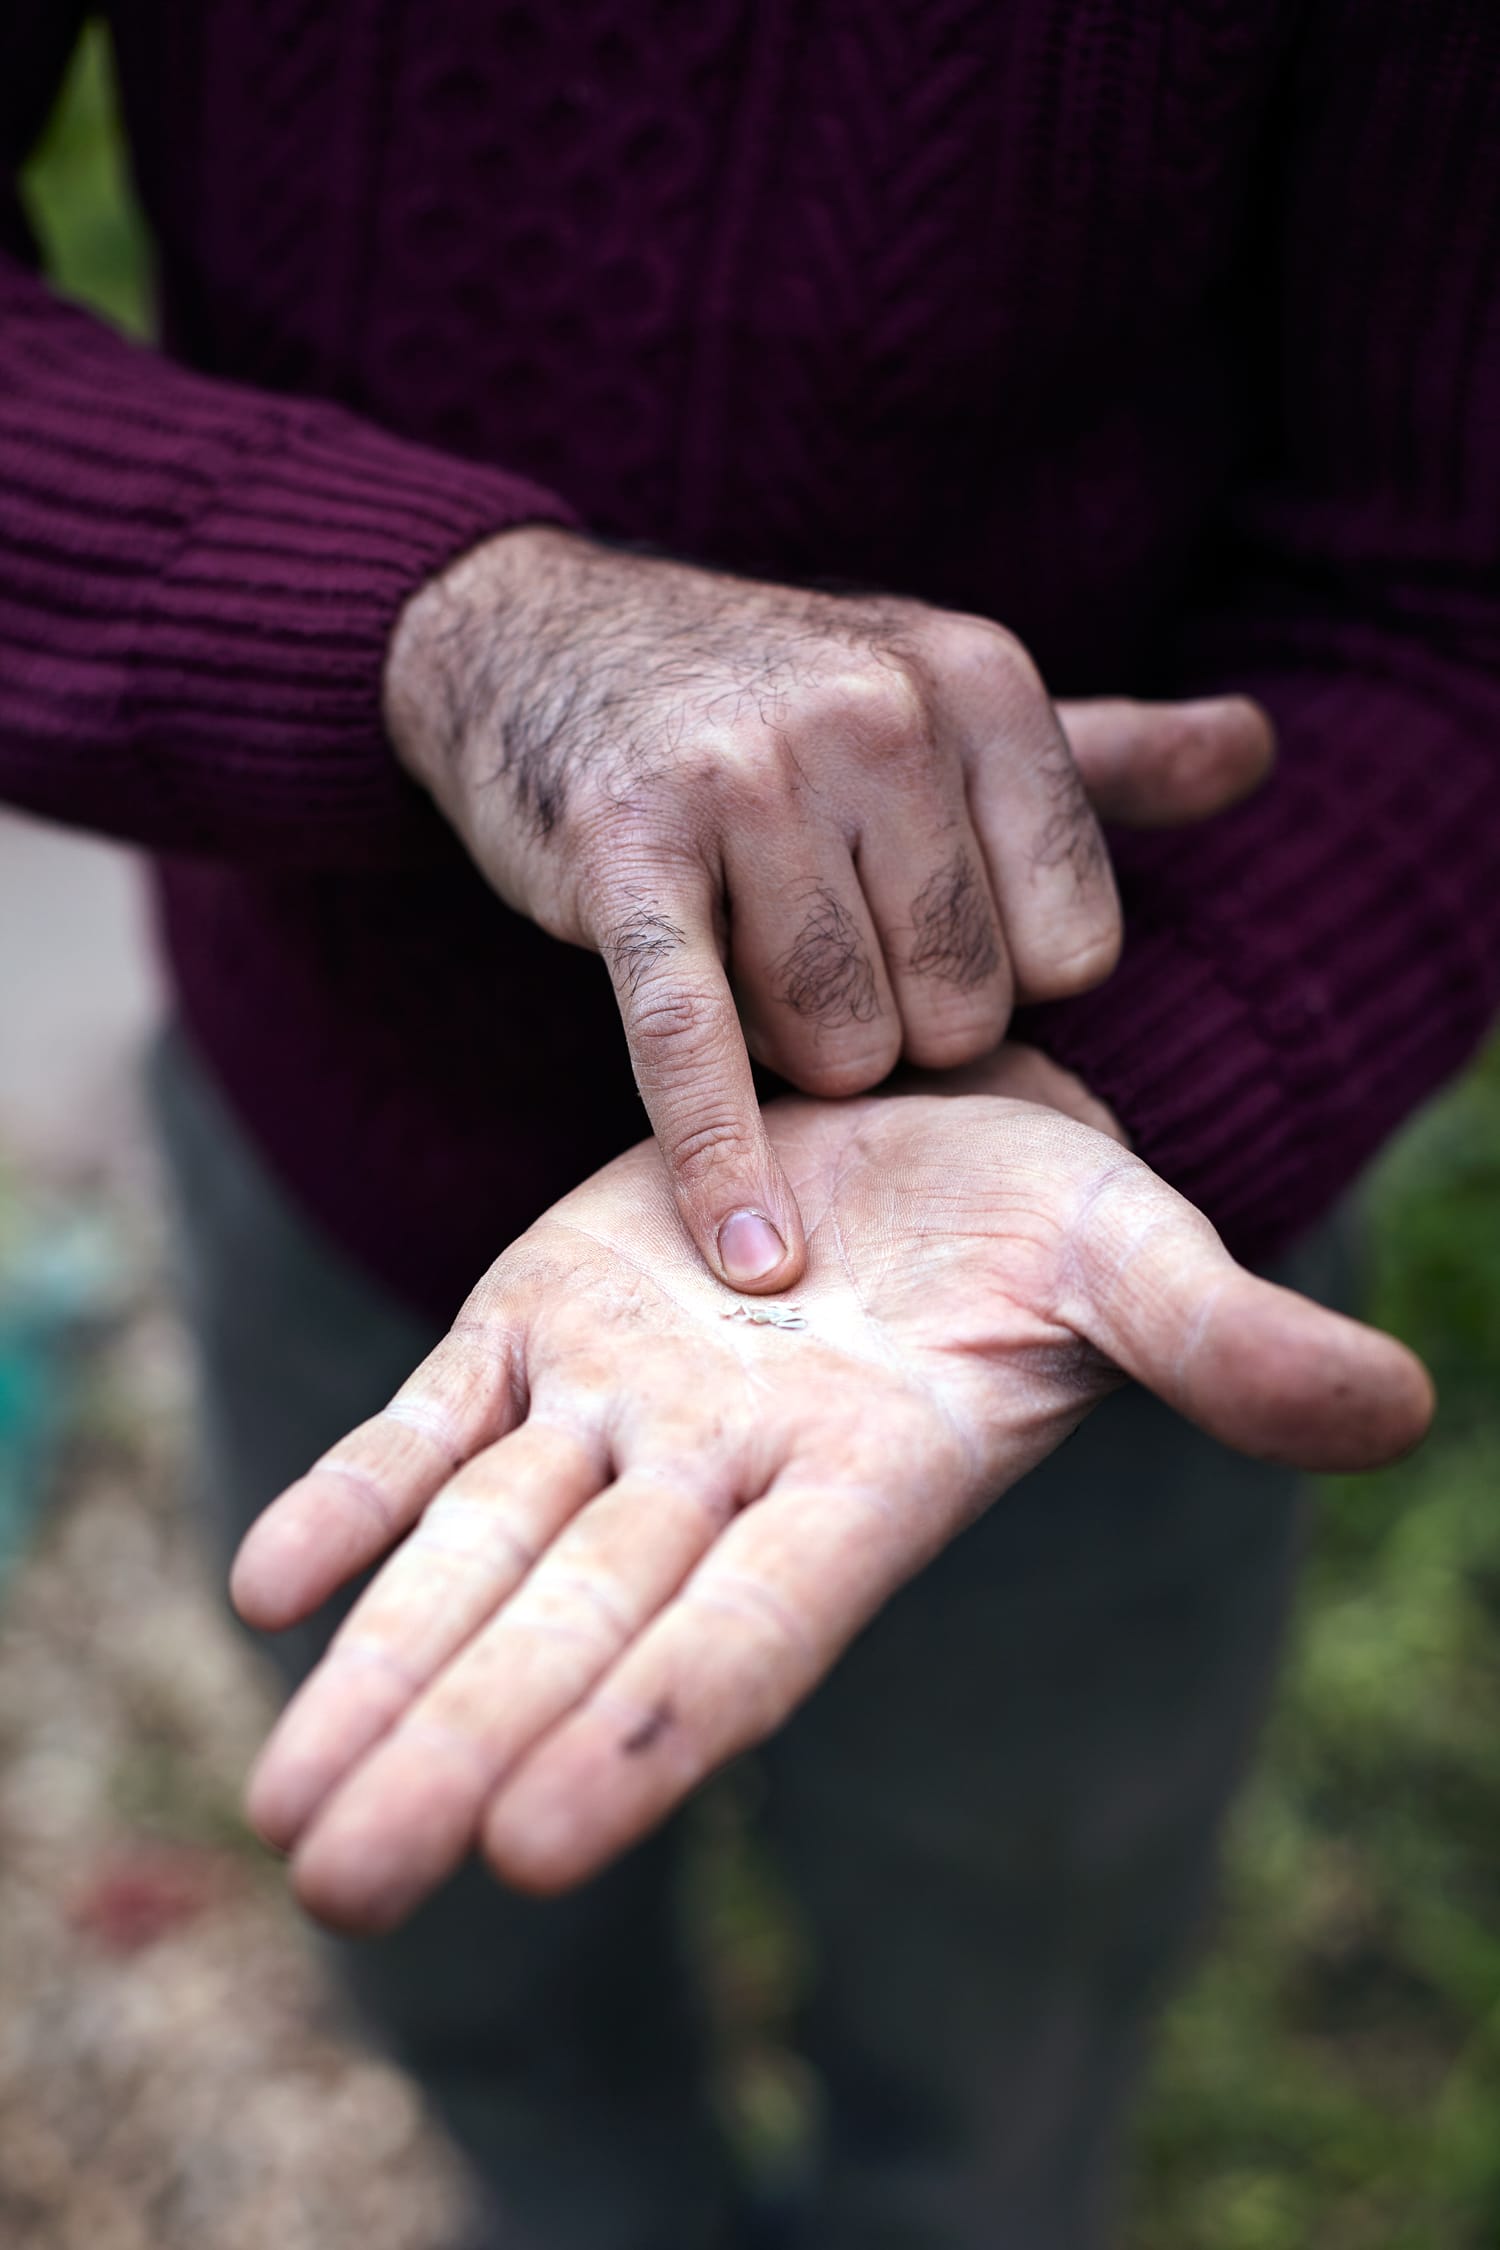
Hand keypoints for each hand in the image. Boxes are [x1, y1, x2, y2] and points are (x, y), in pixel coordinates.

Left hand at [233, 1049, 1429, 1931]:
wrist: (914, 1122)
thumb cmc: (1042, 1213)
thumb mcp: (1128, 1249)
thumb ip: (1218, 1336)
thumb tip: (1393, 1408)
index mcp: (865, 1480)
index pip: (756, 1630)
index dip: (655, 1728)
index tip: (538, 1846)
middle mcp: (721, 1470)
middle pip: (577, 1630)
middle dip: (461, 1751)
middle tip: (346, 1890)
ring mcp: (616, 1398)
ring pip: (478, 1552)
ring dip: (379, 1673)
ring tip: (288, 1821)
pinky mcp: (536, 1313)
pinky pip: (428, 1417)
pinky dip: (351, 1491)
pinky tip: (261, 1582)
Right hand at [384, 526, 1272, 1290]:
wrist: (538, 638)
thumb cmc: (769, 701)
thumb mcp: (943, 698)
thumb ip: (1100, 757)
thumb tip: (1257, 749)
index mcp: (983, 682)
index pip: (1075, 950)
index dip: (1002, 990)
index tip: (923, 952)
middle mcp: (880, 714)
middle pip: (960, 1011)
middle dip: (898, 1034)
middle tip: (821, 966)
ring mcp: (746, 777)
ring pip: (843, 1043)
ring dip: (799, 1058)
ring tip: (749, 974)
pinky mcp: (623, 848)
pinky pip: (694, 1035)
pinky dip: (719, 1158)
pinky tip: (751, 1256)